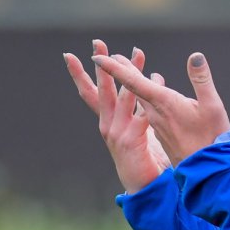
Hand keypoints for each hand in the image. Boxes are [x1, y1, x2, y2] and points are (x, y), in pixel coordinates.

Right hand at [64, 40, 170, 192]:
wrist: (145, 187)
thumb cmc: (142, 158)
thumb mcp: (134, 131)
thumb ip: (133, 113)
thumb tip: (134, 94)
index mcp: (107, 121)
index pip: (91, 94)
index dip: (81, 74)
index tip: (72, 55)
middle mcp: (107, 125)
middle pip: (101, 89)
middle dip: (101, 65)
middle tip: (98, 43)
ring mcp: (117, 133)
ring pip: (123, 96)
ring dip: (131, 74)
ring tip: (138, 53)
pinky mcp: (131, 140)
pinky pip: (141, 113)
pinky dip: (149, 96)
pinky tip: (158, 80)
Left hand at [91, 50, 229, 166]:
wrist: (206, 172)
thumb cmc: (210, 140)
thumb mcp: (212, 107)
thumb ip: (201, 80)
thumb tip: (195, 56)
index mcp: (161, 105)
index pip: (132, 83)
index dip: (115, 69)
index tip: (97, 57)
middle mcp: (153, 114)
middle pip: (129, 89)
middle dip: (116, 70)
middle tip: (104, 54)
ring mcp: (156, 124)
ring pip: (137, 98)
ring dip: (130, 80)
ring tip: (128, 65)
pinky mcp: (161, 130)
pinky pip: (145, 107)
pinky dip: (143, 93)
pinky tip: (151, 87)